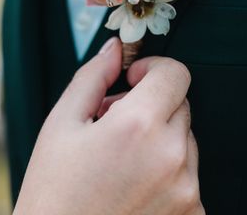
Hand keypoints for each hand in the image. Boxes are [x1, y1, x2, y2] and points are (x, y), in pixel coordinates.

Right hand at [13, 38, 203, 214]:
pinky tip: (133, 187)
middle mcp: (171, 156)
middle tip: (114, 126)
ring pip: (185, 141)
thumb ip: (93, 77)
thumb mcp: (61, 125)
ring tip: (120, 162)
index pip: (176, 73)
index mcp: (139, 125)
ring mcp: (186, 189)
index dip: (152, 70)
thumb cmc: (54, 194)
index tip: (133, 81)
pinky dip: (168, 174)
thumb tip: (114, 48)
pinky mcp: (192, 213)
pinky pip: (188, 176)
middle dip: (151, 107)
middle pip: (180, 106)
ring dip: (160, 141)